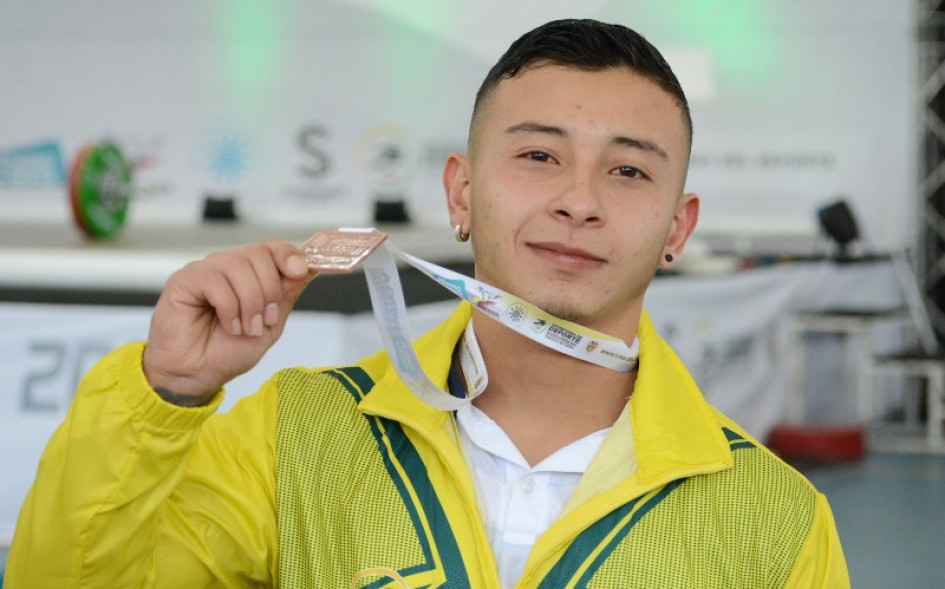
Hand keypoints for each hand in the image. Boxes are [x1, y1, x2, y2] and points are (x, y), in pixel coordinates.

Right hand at [142, 239, 314, 401]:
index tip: (300, 272)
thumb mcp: (270, 326)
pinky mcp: (184, 280)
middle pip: (259, 253)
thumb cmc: (227, 352)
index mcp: (249, 274)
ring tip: (247, 329)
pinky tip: (230, 326)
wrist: (196, 375)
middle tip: (265, 320)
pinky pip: (215, 280)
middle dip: (270, 289)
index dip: (289, 254)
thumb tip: (305, 270)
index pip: (272, 247)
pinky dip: (229, 308)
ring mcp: (205, 270)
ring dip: (250, 302)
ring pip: (239, 265)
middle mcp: (227, 266)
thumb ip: (285, 296)